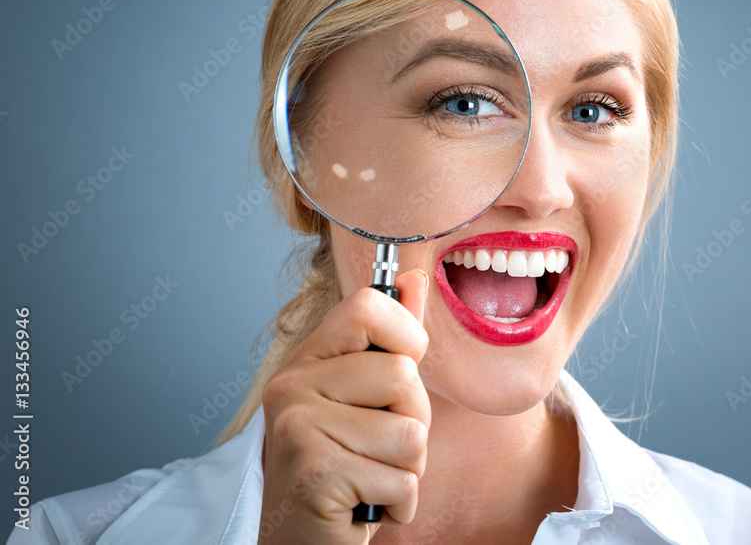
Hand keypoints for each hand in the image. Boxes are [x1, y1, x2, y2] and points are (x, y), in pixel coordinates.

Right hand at [258, 270, 430, 543]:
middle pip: (402, 374)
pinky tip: (365, 505)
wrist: (304, 542)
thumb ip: (390, 338)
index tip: (398, 375)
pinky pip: (402, 478)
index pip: (369, 306)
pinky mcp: (314, 474)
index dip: (405, 339)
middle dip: (413, 421)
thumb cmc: (346, 467)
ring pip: (410, 432)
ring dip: (407, 468)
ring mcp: (298, 428)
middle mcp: (292, 386)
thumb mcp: (368, 397)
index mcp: (307, 359)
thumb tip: (413, 277)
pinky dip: (398, 503)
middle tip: (378, 448)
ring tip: (371, 476)